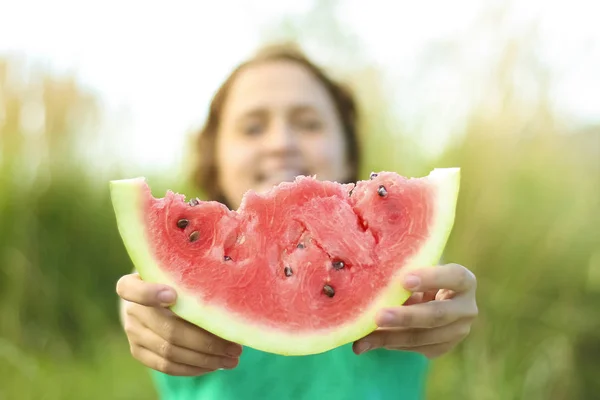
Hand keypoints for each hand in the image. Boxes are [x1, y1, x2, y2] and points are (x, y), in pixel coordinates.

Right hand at [116, 273, 242, 375]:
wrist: (152, 296)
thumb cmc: (177, 279)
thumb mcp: (180, 272)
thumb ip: (193, 278)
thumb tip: (231, 292)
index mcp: (136, 282)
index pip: (129, 289)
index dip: (149, 294)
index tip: (173, 296)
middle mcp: (130, 309)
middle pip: (168, 330)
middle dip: (206, 342)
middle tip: (235, 347)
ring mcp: (132, 332)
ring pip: (170, 352)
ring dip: (205, 359)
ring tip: (231, 360)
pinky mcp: (138, 352)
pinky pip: (166, 366)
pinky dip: (193, 368)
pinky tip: (213, 365)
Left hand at [353, 263, 477, 358]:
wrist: (430, 297)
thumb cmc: (419, 274)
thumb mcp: (417, 269)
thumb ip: (404, 271)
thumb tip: (373, 277)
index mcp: (464, 281)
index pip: (454, 277)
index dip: (431, 278)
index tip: (404, 280)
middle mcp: (466, 308)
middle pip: (437, 315)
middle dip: (406, 317)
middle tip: (379, 316)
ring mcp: (458, 331)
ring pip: (423, 337)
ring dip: (391, 337)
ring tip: (364, 338)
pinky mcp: (444, 347)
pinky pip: (416, 348)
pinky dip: (391, 344)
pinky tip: (370, 342)